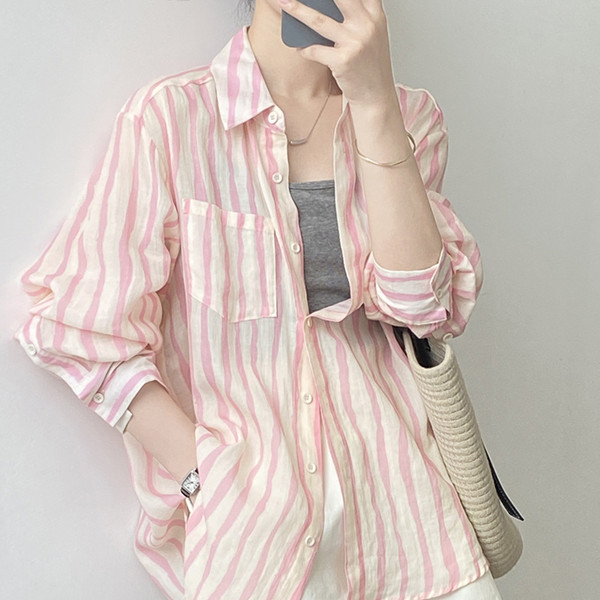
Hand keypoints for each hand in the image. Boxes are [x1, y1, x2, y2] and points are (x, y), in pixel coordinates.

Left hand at [277, 0, 396, 107]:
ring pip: (319, 20)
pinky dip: (305, 49)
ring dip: (297, 10)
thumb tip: (327, 4)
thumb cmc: (371, 66)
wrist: (376, 96)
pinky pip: (315, 50)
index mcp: (375, 15)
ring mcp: (355, 42)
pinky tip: (301, 48)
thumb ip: (358, 15)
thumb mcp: (372, 34)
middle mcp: (367, 25)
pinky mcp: (343, 60)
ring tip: (284, 2)